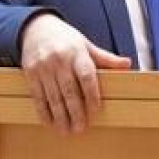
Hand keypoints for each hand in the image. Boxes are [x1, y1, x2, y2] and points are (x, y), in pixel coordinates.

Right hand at [20, 13, 131, 133]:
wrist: (36, 28)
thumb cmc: (66, 39)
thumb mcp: (87, 45)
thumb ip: (106, 58)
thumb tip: (128, 64)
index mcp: (77, 53)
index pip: (87, 76)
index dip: (92, 94)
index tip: (96, 111)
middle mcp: (59, 60)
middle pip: (69, 90)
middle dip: (75, 112)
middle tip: (80, 129)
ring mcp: (43, 68)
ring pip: (53, 96)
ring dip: (60, 116)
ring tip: (66, 131)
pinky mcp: (30, 74)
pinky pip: (38, 96)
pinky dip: (43, 112)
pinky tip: (50, 123)